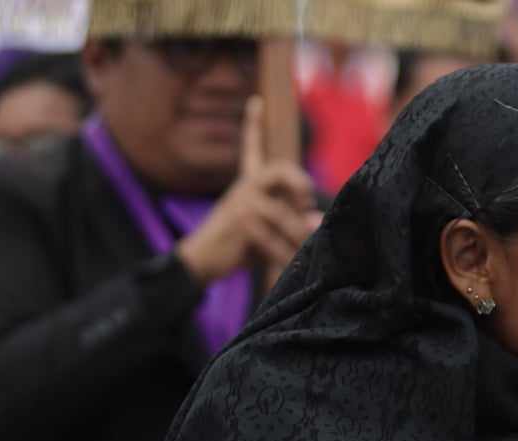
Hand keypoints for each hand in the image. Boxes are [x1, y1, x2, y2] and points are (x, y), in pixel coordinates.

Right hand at [176, 96, 320, 284]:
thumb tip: (315, 219)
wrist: (201, 259)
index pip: (250, 149)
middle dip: (299, 183)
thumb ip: (290, 220)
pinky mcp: (241, 224)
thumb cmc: (236, 246)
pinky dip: (284, 253)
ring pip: (283, 215)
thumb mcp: (264, 228)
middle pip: (278, 169)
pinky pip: (274, 238)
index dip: (252, 125)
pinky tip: (287, 262)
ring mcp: (242, 205)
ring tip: (304, 248)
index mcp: (247, 184)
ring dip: (297, 236)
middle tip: (306, 200)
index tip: (255, 102)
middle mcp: (244, 189)